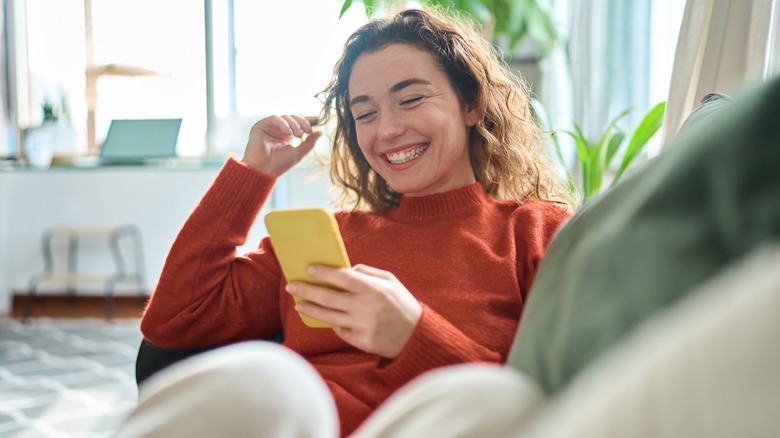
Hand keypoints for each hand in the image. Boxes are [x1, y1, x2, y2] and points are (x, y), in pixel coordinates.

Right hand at [241, 115, 321, 176]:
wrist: (263, 170)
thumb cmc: (279, 165)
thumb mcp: (299, 153)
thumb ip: (309, 143)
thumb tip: (320, 132)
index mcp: (287, 136)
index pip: (298, 124)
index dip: (308, 120)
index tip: (318, 119)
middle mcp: (279, 130)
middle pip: (293, 118)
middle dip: (303, 123)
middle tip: (308, 131)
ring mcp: (270, 127)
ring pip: (285, 117)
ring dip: (294, 124)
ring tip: (298, 135)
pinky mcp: (261, 125)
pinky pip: (274, 118)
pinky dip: (283, 123)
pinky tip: (288, 132)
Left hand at [286, 264, 422, 357]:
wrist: (416, 336)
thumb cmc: (402, 304)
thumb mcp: (391, 281)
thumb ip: (368, 272)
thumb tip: (346, 269)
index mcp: (372, 289)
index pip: (342, 277)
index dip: (323, 272)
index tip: (308, 269)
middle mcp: (365, 307)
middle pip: (327, 297)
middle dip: (306, 290)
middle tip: (292, 286)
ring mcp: (361, 326)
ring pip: (327, 316)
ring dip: (310, 309)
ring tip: (298, 304)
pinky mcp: (360, 341)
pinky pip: (339, 330)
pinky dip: (332, 323)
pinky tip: (327, 318)